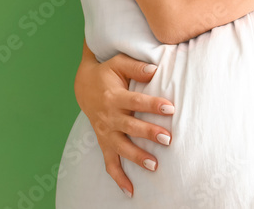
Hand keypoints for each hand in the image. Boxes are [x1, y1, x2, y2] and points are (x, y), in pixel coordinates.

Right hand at [74, 44, 174, 198]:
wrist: (83, 86)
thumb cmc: (106, 73)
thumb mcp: (118, 63)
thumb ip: (136, 66)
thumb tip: (154, 69)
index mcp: (114, 97)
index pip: (136, 102)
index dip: (152, 105)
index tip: (170, 108)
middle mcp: (109, 117)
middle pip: (130, 127)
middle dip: (149, 134)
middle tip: (168, 139)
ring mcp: (105, 132)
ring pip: (121, 148)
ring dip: (137, 158)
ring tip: (154, 165)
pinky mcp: (104, 142)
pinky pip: (109, 162)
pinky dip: (118, 178)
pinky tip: (130, 190)